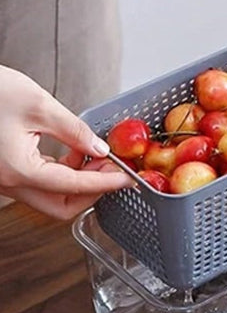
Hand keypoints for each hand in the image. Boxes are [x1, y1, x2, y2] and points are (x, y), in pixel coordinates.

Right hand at [0, 67, 132, 219]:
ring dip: (78, 183)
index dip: (106, 182)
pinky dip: (63, 175)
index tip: (128, 178)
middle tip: (114, 170)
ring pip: (50, 198)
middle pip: (61, 207)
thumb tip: (100, 148)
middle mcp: (8, 182)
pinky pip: (40, 184)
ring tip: (98, 157)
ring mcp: (5, 180)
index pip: (73, 187)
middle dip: (92, 192)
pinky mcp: (6, 171)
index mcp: (18, 170)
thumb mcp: (39, 105)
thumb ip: (74, 131)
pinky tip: (76, 152)